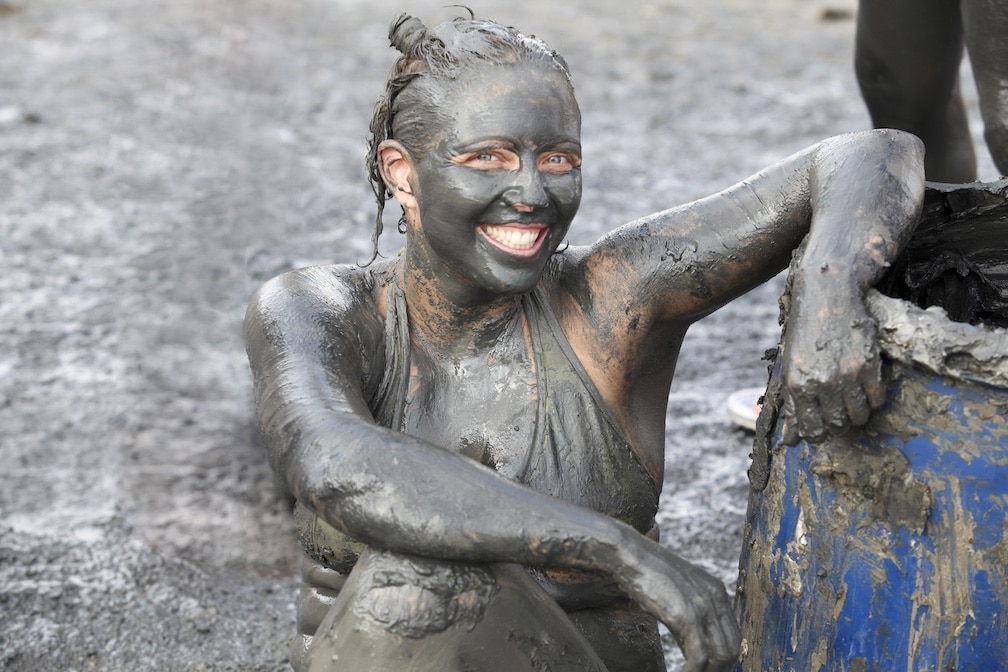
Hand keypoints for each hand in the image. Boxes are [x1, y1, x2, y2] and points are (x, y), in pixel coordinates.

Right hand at [613, 534, 739, 670]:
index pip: (733, 636)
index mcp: (716, 591)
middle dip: (718, 669)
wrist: (628, 553)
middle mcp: (716, 598)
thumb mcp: (677, 590)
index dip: (723, 659)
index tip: (707, 668)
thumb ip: (691, 612)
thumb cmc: (645, 573)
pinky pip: (699, 657)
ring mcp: (702, 606)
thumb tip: (692, 644)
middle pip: (731, 648)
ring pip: (721, 656)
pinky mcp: (685, 616)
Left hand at [779, 268, 884, 444]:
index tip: (823, 429)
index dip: (818, 435)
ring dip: (858, 414)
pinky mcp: (867, 366)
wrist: (827, 292)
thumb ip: (794, 401)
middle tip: (840, 410)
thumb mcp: (792, 364)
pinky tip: (867, 386)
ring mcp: (845, 376)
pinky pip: (876, 399)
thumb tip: (792, 440)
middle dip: (839, 424)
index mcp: (797, 384)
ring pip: (858, 416)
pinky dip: (874, 399)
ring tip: (854, 399)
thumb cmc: (807, 329)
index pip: (810, 430)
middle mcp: (820, 383)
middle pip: (836, 425)